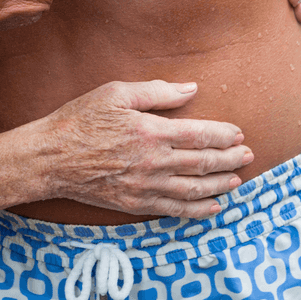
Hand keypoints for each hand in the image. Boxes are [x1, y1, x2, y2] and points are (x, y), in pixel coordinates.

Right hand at [42, 80, 251, 218]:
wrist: (52, 157)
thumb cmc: (81, 119)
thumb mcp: (116, 93)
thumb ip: (156, 92)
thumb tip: (191, 89)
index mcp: (150, 131)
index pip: (199, 134)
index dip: (223, 134)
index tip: (238, 132)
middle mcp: (153, 162)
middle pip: (203, 163)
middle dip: (230, 159)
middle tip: (248, 155)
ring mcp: (146, 187)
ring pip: (195, 189)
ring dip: (221, 185)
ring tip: (237, 179)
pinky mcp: (137, 204)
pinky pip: (176, 210)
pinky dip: (199, 210)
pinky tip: (213, 206)